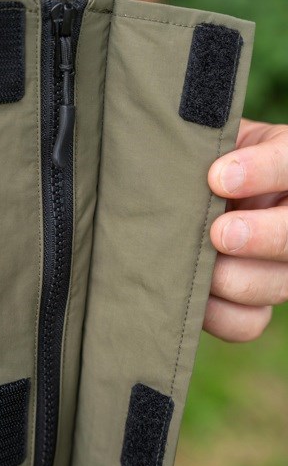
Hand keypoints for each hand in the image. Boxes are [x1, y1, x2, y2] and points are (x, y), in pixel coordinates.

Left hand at [205, 118, 287, 341]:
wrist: (187, 196)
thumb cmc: (198, 161)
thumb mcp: (207, 143)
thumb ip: (206, 147)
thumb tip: (192, 163)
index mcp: (286, 165)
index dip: (262, 172)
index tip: (218, 178)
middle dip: (259, 237)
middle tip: (218, 233)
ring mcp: (282, 266)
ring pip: (278, 284)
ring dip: (233, 279)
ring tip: (195, 268)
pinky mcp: (257, 301)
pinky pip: (250, 322)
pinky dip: (219, 314)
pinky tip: (194, 297)